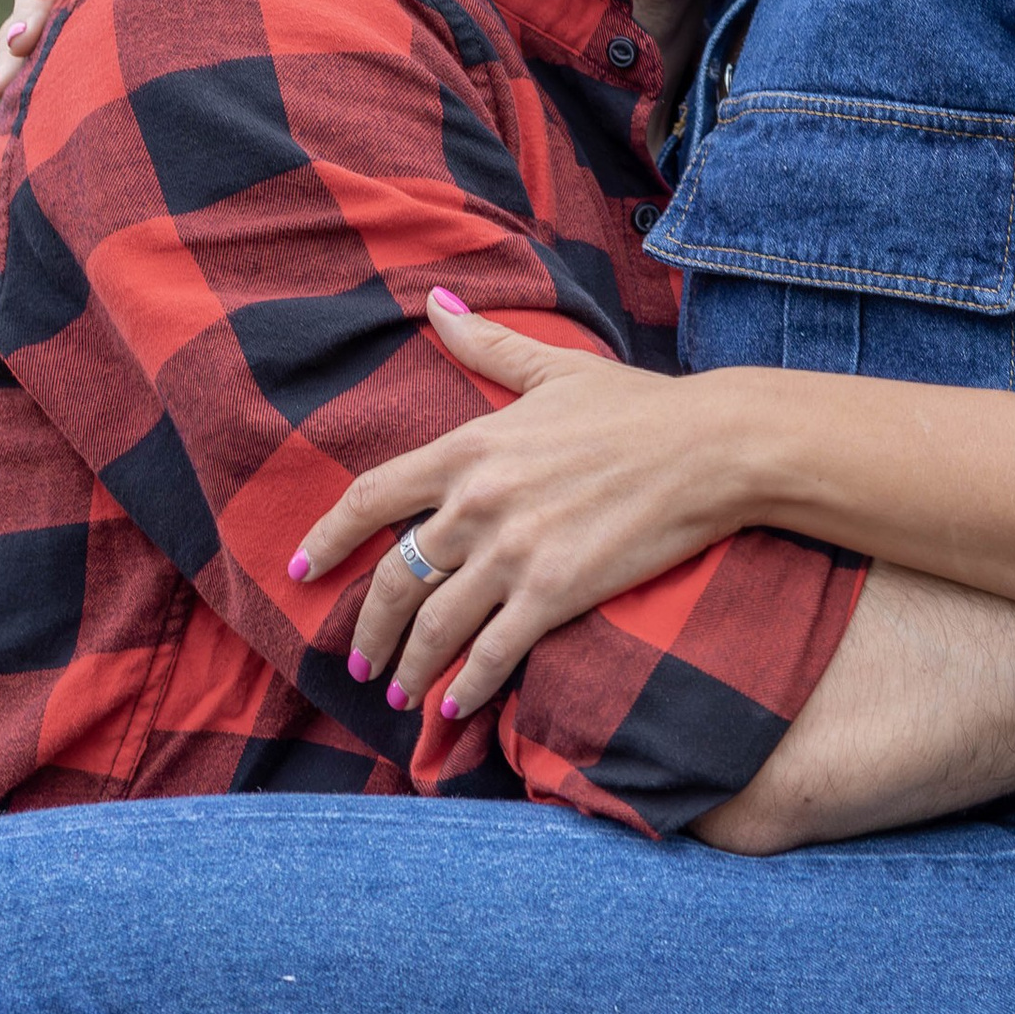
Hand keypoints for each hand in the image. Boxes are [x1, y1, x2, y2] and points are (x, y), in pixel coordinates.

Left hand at [291, 303, 754, 723]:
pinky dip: (467, 688)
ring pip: (435, 624)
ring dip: (410, 667)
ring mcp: (513, 552)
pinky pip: (492, 652)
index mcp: (470, 447)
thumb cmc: (639, 407)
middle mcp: (477, 502)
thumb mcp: (553, 368)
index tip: (303, 568)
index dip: (328, 536)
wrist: (711, 448)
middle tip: (359, 658)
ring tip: (399, 694)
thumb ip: (486, 345)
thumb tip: (437, 305)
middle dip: (368, 625)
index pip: (372, 497)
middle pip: (394, 577)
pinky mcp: (555, 593)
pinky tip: (453, 708)